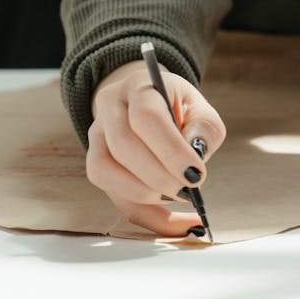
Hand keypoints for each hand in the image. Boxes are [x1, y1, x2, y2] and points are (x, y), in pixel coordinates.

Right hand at [86, 60, 226, 236]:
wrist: (150, 104)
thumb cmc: (179, 109)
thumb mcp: (201, 110)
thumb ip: (204, 129)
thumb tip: (196, 156)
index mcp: (139, 85)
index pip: (146, 116)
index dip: (171, 150)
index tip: (196, 174)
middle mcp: (109, 106)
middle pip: (122, 145)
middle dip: (159, 176)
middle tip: (188, 188)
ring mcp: (96, 134)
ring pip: (105, 170)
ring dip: (144, 192)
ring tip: (177, 194)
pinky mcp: (95, 163)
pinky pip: (111, 194)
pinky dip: (142, 210)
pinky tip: (170, 213)